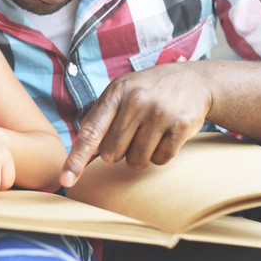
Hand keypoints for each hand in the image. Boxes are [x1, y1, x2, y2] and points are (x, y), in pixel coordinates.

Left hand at [60, 63, 211, 186]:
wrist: (195, 81)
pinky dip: (161, 154)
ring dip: (141, 155)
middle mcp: (137, 100)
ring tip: (151, 132)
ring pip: (137, 161)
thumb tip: (80, 157)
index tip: (65, 179)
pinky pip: (160, 160)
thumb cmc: (149, 91)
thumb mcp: (122, 93)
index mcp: (116, 92)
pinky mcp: (181, 126)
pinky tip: (167, 134)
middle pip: (113, 153)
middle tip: (134, 131)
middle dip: (120, 151)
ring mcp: (160, 113)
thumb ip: (99, 120)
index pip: (91, 132)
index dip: (76, 158)